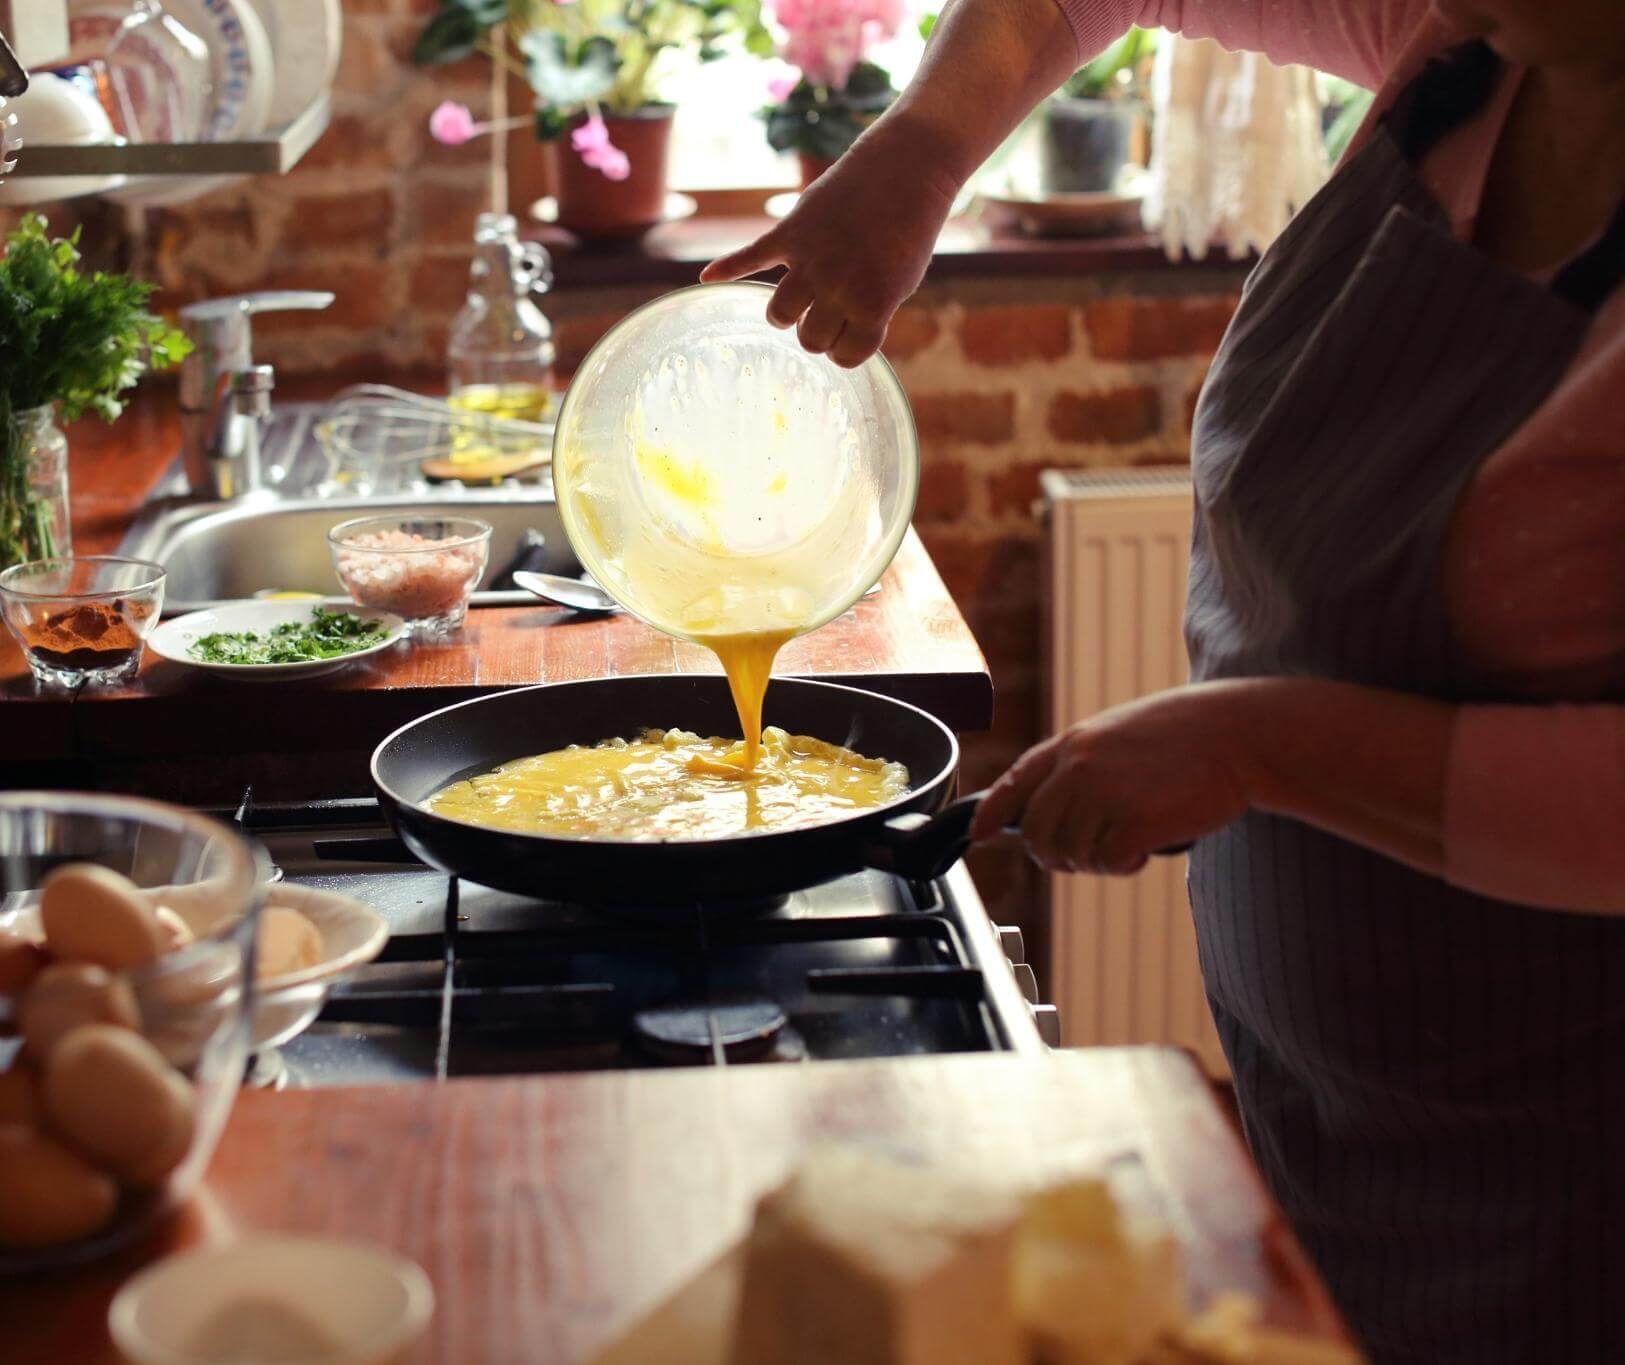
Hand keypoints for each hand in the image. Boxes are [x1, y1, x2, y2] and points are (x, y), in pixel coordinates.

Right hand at [700, 117, 960, 367]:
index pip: (846, 357)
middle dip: (818, 332)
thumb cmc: (909, 232)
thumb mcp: (902, 283)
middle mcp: (838, 288)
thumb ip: (869, 313)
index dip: (849, 348)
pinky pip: (750, 256)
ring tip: (799, 303)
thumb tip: (836, 333)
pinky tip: (707, 277)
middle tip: (829, 313)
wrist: (903, 171)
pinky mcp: (790, 233)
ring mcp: (810, 260)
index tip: (854, 332)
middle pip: (809, 340)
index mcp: (872, 306)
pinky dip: (726, 267)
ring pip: (779, 314)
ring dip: (787, 315)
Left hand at [969, 687, 1252, 874]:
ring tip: (1131, 839)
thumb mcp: (1118, 734)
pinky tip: (1147, 846)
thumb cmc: (1185, 735)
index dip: (990, 814)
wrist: (1238, 733)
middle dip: (1057, 855)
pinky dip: (1125, 864)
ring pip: (1073, 854)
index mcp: (1072, 744)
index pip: (1012, 783)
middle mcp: (1078, 768)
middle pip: (1038, 835)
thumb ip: (1080, 764)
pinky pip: (1108, 863)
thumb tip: (1048, 805)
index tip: (978, 835)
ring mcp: (1104, 794)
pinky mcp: (1135, 821)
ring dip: (1099, 860)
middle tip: (1090, 854)